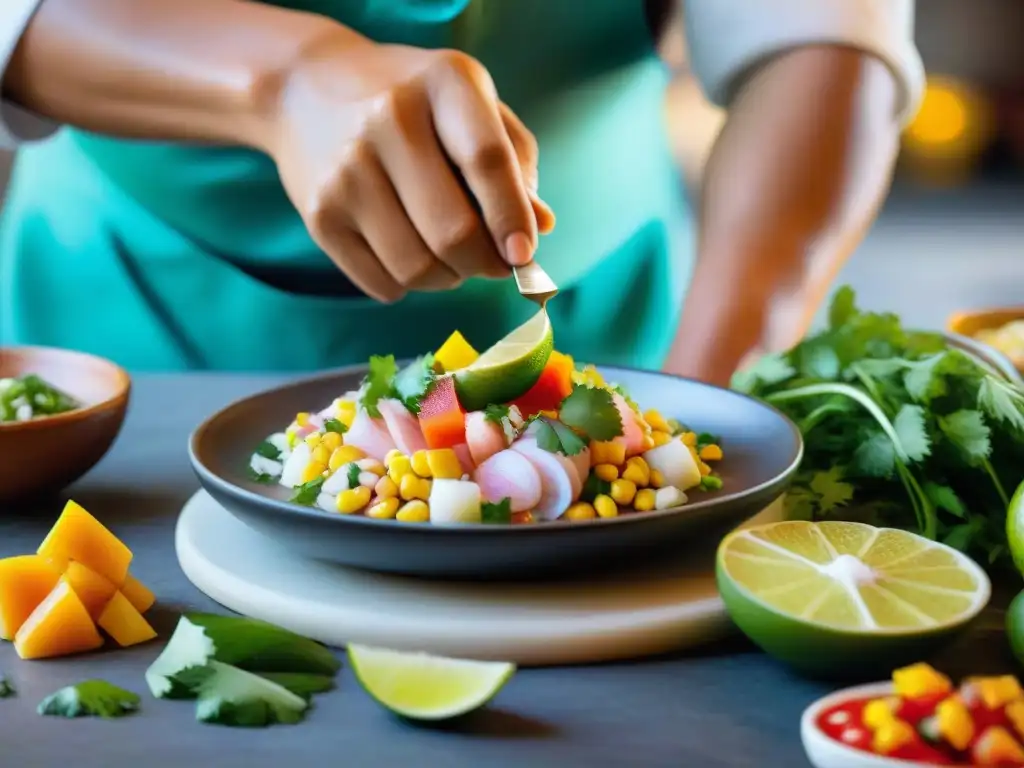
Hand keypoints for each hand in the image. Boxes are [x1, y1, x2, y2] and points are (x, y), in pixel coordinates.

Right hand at [268, 30, 553, 301]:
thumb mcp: (471, 106)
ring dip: (448, 278)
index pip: (486, 162)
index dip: (512, 217)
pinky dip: (407, 285)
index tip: (525, 255)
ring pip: (417, 268)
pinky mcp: (319, 214)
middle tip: (493, 262)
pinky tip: (408, 253)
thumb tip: (541, 225)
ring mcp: (348, 170)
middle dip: (484, 263)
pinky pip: (381, 283)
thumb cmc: (413, 103)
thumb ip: (514, 161)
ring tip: (449, 257)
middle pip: (453, 232)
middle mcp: (389, 121)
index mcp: (443, 83)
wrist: (305, 89)